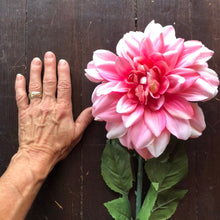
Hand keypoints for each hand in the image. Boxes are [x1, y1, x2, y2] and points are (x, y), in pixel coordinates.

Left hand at [14, 51, 92, 176]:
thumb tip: (94, 109)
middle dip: (49, 66)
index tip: (63, 62)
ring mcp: (34, 107)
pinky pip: (20, 96)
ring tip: (36, 60)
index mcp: (62, 109)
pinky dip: (19, 85)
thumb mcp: (76, 134)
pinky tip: (19, 76)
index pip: (63, 86)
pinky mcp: (23, 112)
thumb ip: (84, 119)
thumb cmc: (58, 146)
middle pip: (49, 81)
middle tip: (49, 55)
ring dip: (35, 71)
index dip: (63, 72)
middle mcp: (48, 105)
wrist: (37, 156)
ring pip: (35, 85)